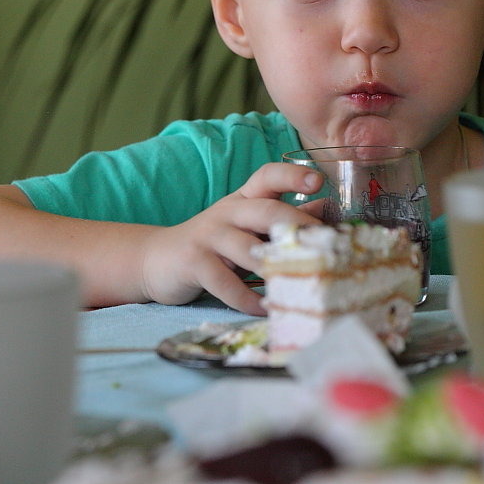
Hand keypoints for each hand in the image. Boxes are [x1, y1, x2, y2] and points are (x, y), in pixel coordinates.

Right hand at [140, 162, 322, 313]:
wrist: (156, 258)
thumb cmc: (214, 243)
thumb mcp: (246, 225)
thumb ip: (282, 219)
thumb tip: (327, 211)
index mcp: (244, 198)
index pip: (267, 176)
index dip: (292, 176)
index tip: (317, 182)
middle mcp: (227, 211)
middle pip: (266, 211)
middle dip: (297, 226)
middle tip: (325, 244)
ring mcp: (209, 236)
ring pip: (247, 248)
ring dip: (275, 267)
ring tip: (302, 282)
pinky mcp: (194, 263)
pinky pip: (224, 282)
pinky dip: (246, 298)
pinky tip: (264, 308)